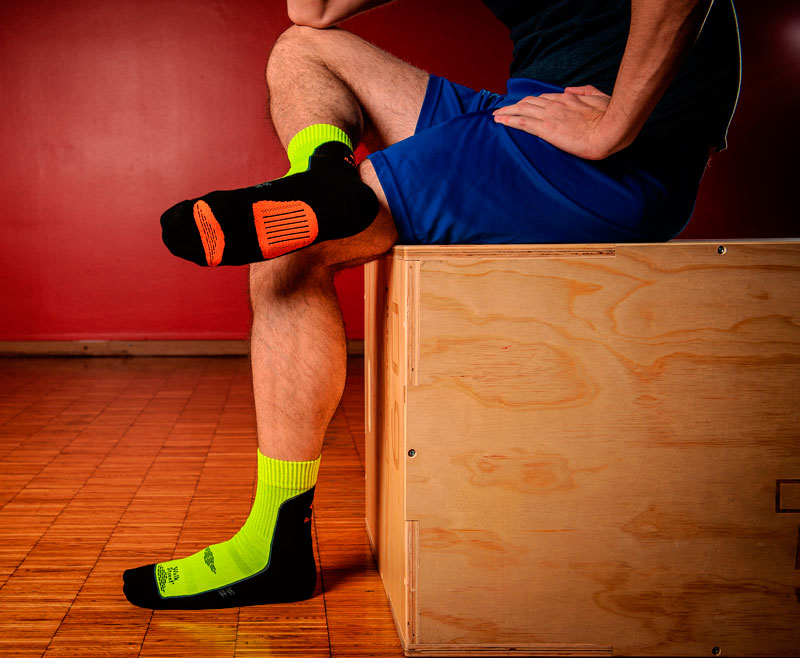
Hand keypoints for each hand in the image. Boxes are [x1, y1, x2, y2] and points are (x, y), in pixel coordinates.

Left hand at [492, 86, 630, 160]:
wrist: (610, 131)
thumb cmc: (610, 117)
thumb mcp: (600, 98)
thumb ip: (585, 92)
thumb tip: (570, 90)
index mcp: (569, 98)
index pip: (545, 98)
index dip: (532, 102)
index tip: (524, 105)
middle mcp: (557, 104)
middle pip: (530, 102)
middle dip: (515, 104)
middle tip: (503, 108)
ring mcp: (550, 116)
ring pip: (522, 109)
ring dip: (507, 111)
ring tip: (496, 114)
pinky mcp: (546, 129)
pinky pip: (522, 122)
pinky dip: (508, 120)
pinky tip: (499, 120)